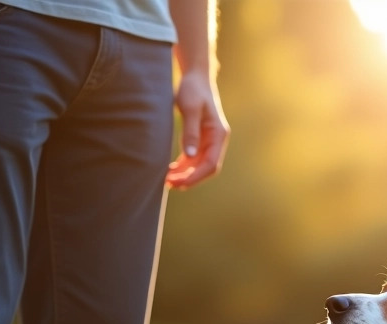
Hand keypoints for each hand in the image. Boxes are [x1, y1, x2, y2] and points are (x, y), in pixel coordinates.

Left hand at [166, 70, 228, 189]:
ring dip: (185, 174)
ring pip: (199, 166)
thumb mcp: (190, 108)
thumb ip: (190, 132)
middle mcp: (217, 140)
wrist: (196, 77)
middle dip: (189, 179)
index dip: (196, 176)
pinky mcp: (201, 139)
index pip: (211, 164)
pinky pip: (193, 158)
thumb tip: (189, 156)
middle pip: (206, 168)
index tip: (180, 182)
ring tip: (167, 180)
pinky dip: (183, 166)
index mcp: (218, 134)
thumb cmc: (193, 89)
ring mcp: (209, 141)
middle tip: (169, 184)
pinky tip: (171, 170)